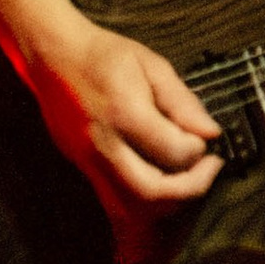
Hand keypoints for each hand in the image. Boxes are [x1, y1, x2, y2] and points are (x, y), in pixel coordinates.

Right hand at [26, 20, 221, 219]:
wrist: (54, 56)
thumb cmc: (105, 55)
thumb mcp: (152, 65)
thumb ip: (183, 102)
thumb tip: (211, 133)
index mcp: (124, 112)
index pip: (174, 152)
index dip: (198, 150)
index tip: (204, 139)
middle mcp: (103, 145)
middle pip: (151, 193)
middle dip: (190, 189)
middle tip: (208, 169)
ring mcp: (87, 161)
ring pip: (130, 208)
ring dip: (167, 201)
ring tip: (187, 178)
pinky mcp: (81, 169)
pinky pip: (114, 201)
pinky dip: (143, 203)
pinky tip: (162, 184)